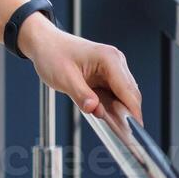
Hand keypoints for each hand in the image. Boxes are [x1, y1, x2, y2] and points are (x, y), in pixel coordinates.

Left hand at [17, 14, 144, 125]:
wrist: (44, 43)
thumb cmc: (52, 54)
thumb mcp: (63, 78)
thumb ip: (81, 95)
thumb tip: (95, 110)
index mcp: (108, 58)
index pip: (128, 91)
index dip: (133, 113)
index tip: (134, 132)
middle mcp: (115, 61)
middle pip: (130, 95)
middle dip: (126, 114)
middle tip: (118, 134)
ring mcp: (113, 67)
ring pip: (124, 96)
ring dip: (119, 110)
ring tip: (108, 125)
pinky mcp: (108, 74)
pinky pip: (116, 94)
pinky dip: (112, 105)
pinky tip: (103, 112)